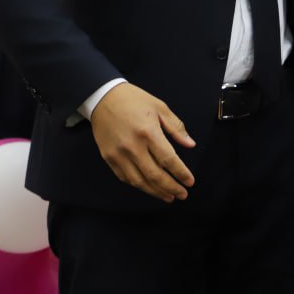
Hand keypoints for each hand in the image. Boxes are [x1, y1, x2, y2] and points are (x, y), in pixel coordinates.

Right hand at [89, 83, 195, 201]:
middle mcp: (133, 146)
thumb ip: (176, 127)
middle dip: (171, 187)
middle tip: (183, 194)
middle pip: (155, 175)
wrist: (103, 97)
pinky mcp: (108, 158)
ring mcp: (118, 154)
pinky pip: (125, 177)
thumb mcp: (160, 107)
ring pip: (139, 181)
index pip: (168, 159)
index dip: (181, 173)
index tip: (190, 182)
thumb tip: (190, 144)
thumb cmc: (134, 100)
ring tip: (169, 196)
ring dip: (155, 192)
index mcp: (148, 132)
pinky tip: (149, 188)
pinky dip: (138, 185)